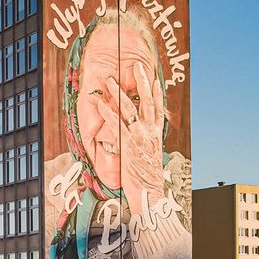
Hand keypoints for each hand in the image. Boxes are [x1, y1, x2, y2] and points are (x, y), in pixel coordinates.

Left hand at [107, 63, 165, 210]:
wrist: (149, 192)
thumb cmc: (147, 180)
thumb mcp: (150, 159)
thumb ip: (145, 146)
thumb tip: (142, 143)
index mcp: (156, 135)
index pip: (158, 110)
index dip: (157, 94)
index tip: (156, 80)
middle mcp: (149, 132)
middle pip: (147, 101)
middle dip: (142, 82)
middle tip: (137, 66)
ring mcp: (139, 136)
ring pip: (129, 108)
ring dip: (118, 92)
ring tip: (110, 80)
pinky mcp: (127, 143)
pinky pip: (116, 123)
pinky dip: (107, 112)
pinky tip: (101, 103)